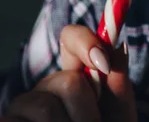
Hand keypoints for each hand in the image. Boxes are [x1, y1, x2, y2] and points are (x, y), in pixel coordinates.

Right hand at [3, 25, 136, 121]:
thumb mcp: (117, 120)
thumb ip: (119, 89)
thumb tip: (118, 46)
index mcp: (76, 79)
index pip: (72, 39)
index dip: (85, 41)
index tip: (104, 62)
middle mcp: (47, 89)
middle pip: (68, 81)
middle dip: (88, 113)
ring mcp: (24, 109)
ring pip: (46, 106)